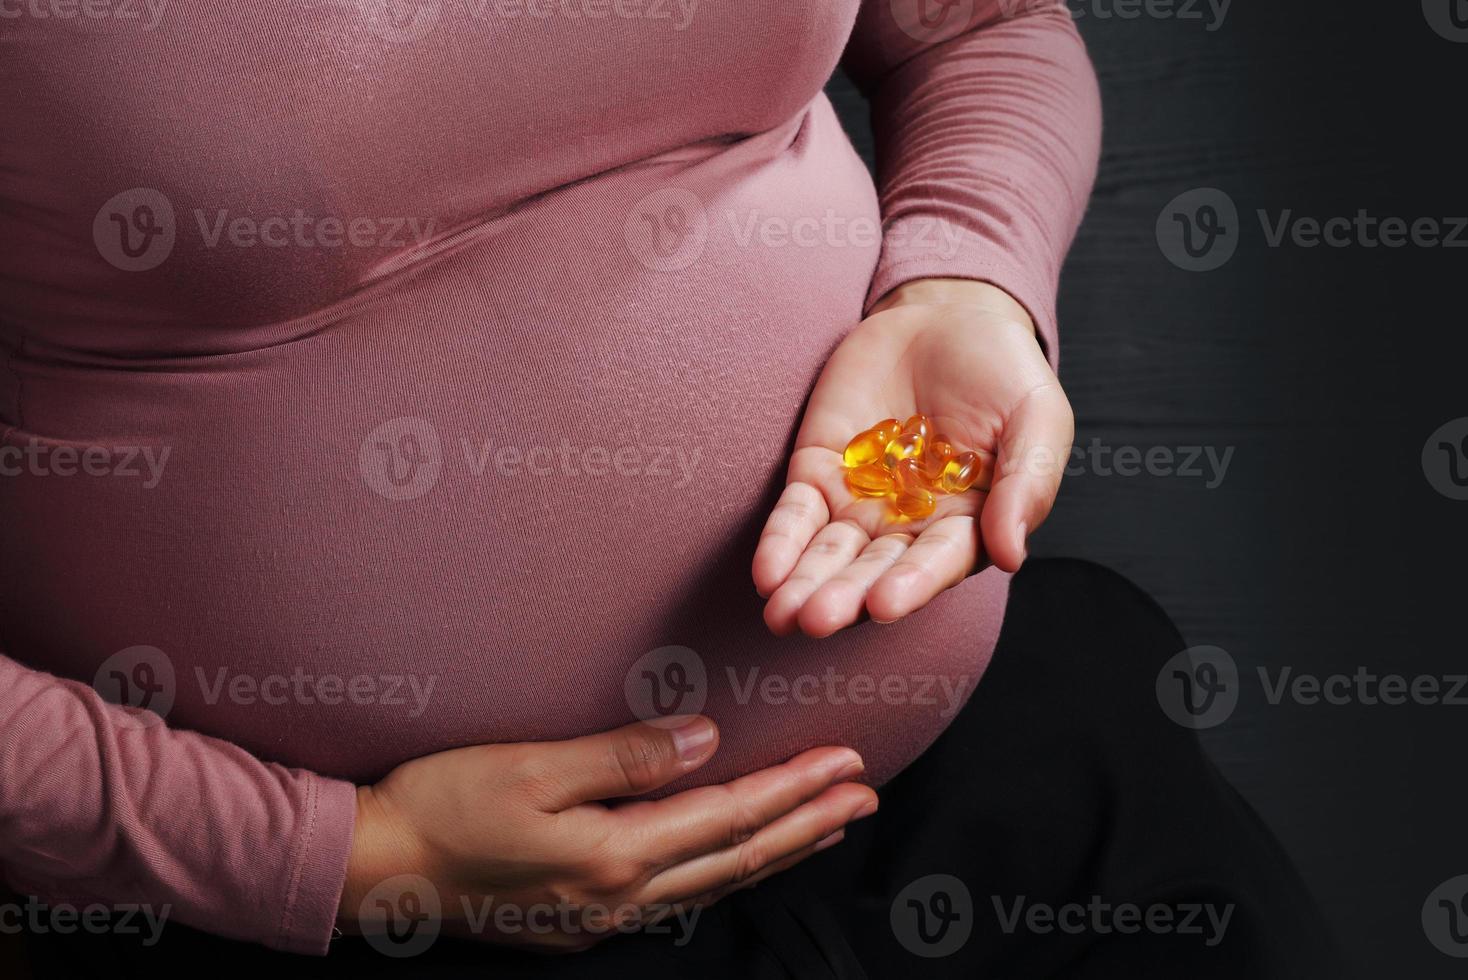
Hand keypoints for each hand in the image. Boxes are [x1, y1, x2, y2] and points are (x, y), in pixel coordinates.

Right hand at [337, 717, 874, 951]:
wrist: (373, 871)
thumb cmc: (441, 808)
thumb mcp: (529, 768)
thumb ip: (624, 756)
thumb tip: (705, 738)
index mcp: (613, 855)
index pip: (731, 817)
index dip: (794, 789)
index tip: (847, 764)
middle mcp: (620, 897)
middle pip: (739, 859)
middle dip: (808, 826)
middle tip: (865, 799)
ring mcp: (600, 918)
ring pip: (715, 886)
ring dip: (777, 854)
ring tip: (823, 830)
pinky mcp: (579, 922)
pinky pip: (679, 901)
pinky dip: (726, 875)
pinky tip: (735, 864)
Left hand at [753, 279, 1072, 637]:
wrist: (947, 316)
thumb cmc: (1004, 374)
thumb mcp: (1036, 417)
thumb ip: (1029, 483)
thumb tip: (1012, 555)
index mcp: (968, 525)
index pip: (937, 563)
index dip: (911, 584)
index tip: (884, 604)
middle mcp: (909, 527)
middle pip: (874, 569)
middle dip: (844, 596)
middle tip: (815, 620)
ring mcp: (860, 501)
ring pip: (828, 552)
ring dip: (804, 583)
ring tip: (781, 614)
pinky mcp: (820, 470)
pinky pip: (796, 513)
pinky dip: (780, 541)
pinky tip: (766, 572)